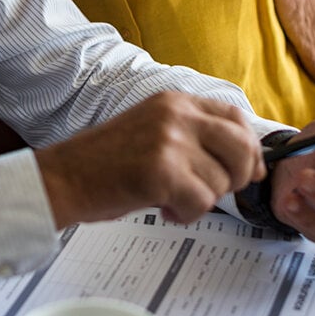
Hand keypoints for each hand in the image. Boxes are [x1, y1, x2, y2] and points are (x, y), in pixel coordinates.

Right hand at [34, 91, 264, 228]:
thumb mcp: (154, 130)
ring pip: (221, 182)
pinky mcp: (162, 171)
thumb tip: (249, 162)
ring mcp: (169, 141)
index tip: (249, 170)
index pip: (235, 117)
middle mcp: (176, 114)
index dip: (249, 147)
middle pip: (241, 147)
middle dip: (237, 177)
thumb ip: (195, 135)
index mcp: (175, 101)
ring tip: (169, 197)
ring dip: (200, 200)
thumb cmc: (106, 162)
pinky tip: (163, 208)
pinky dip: (185, 215)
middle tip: (211, 190)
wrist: (64, 177)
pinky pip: (201, 203)